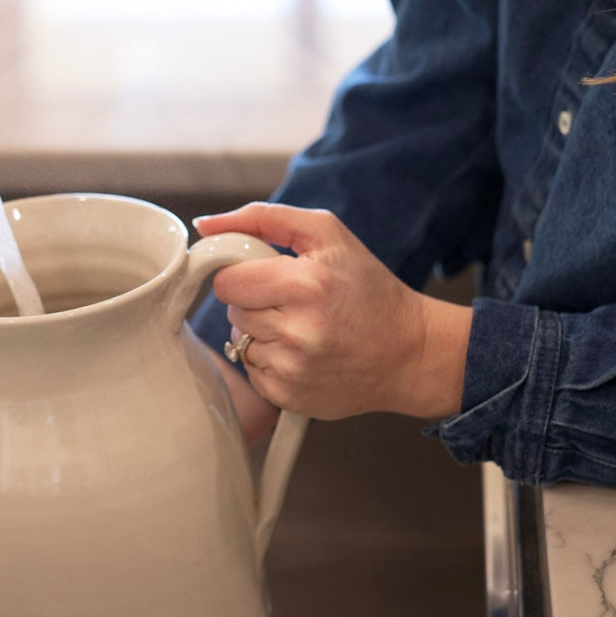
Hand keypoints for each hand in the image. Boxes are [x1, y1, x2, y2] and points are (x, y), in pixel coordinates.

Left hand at [194, 203, 472, 421]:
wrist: (411, 353)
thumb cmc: (368, 289)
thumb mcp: (327, 234)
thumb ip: (262, 219)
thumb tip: (205, 226)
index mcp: (305, 285)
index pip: (227, 281)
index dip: (243, 275)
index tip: (266, 275)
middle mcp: (297, 332)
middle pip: (232, 311)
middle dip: (254, 302)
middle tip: (292, 301)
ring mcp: (292, 370)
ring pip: (239, 342)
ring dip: (261, 332)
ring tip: (301, 327)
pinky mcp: (289, 398)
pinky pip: (251, 371)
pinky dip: (270, 360)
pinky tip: (302, 353)